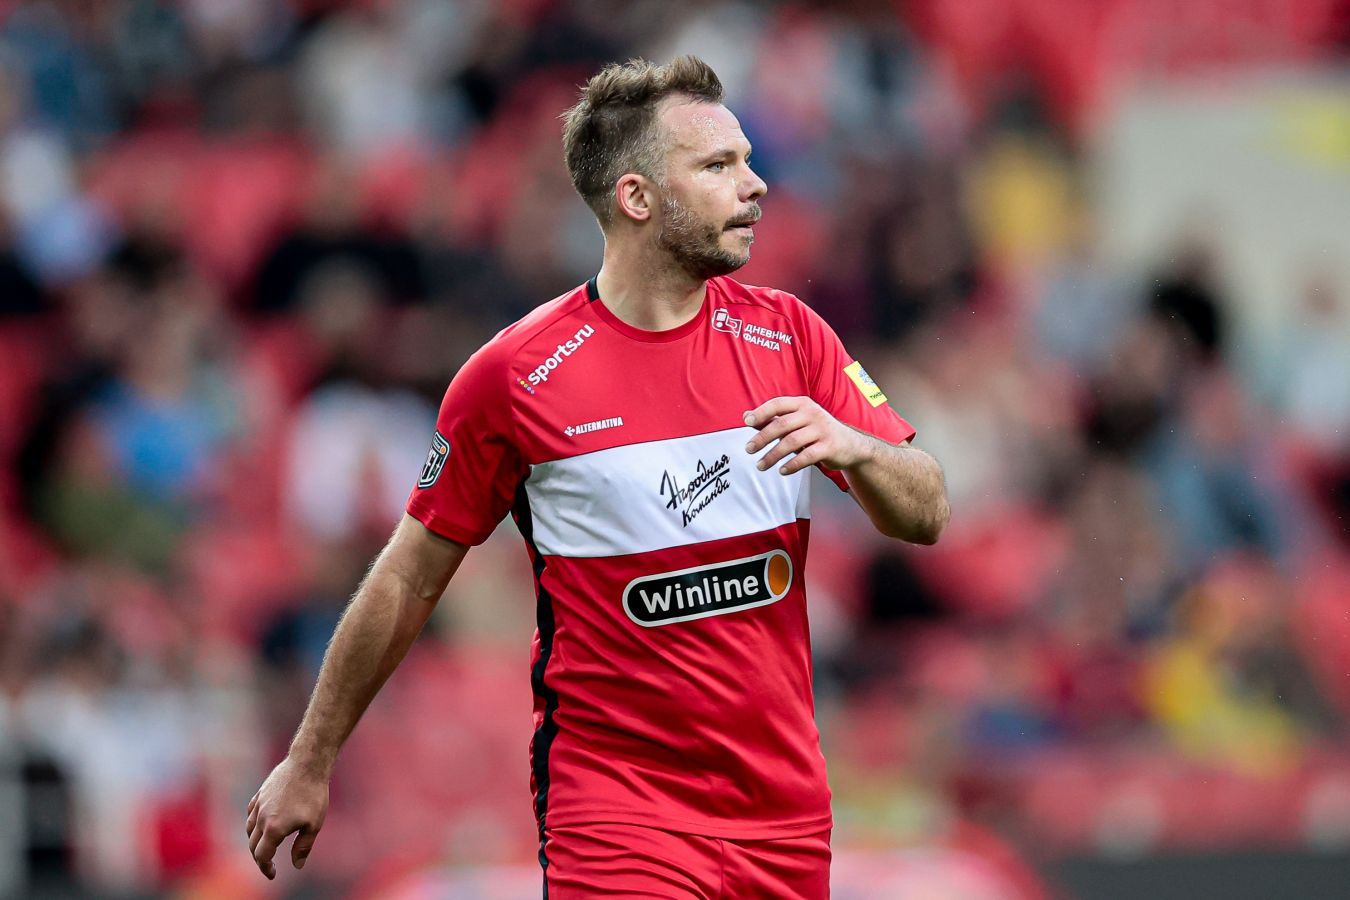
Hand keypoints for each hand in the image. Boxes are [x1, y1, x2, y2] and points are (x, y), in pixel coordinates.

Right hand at [246, 757, 328, 879]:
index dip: (266, 868)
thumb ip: (303, 847)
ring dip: (255, 841)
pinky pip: (251, 813)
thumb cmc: (313, 794)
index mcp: (273, 829)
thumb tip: (297, 865)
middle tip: (270, 864)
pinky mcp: (260, 793)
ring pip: (249, 829)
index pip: (262, 856)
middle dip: (260, 858)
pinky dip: (253, 823)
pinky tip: (261, 824)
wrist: (307, 764)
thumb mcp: (314, 824)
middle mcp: (261, 818)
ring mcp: (259, 804)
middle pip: (253, 845)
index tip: (273, 874)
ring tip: (267, 846)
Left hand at [743, 397, 871, 474]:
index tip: (747, 423)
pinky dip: (792, 465)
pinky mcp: (829, 447)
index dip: (761, 412)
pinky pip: (807, 456)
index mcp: (802, 404)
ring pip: (792, 442)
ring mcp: (822, 430)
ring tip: (760, 465)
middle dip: (762, 438)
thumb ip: (773, 419)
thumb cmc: (817, 432)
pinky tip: (782, 471)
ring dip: (773, 455)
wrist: (851, 445)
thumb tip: (746, 416)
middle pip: (781, 425)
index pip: (777, 404)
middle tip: (748, 449)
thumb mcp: (797, 421)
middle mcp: (812, 414)